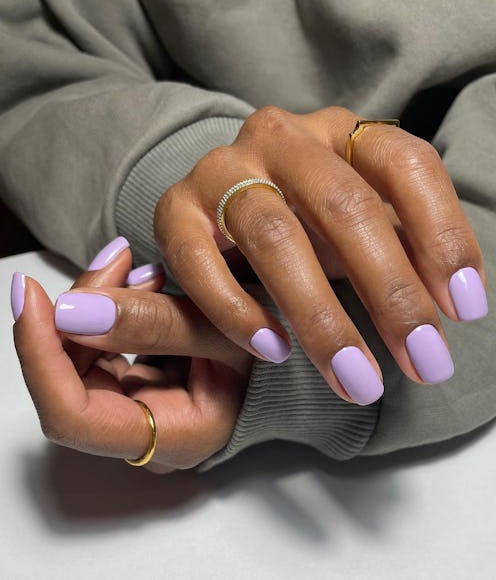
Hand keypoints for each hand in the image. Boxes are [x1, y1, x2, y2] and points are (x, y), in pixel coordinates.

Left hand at [12, 246, 250, 472]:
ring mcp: (131, 415)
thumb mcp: (221, 331)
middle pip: (68, 383)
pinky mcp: (128, 390)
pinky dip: (100, 311)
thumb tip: (70, 313)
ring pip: (75, 363)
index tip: (30, 295)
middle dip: (74, 315)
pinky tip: (132, 281)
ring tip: (130, 265)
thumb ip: (152, 322)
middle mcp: (143, 437)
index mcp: (172, 437)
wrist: (275, 354)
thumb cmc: (263, 351)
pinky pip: (92, 351)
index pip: (74, 417)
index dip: (41, 357)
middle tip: (115, 259)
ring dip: (89, 306)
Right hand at [153, 106, 487, 404]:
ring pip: (274, 236)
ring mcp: (222, 170)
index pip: (406, 162)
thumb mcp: (362, 222)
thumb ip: (407, 245)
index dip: (444, 234)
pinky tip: (273, 349)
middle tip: (424, 361)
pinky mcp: (174, 209)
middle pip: (344, 205)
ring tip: (356, 379)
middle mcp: (281, 139)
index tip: (465, 309)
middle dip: (391, 292)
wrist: (221, 198)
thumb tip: (454, 302)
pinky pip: (199, 260)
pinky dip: (238, 310)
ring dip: (320, 316)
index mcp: (340, 132)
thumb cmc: (306, 216)